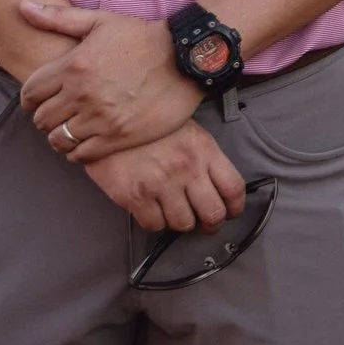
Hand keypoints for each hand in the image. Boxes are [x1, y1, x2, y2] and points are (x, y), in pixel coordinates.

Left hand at [18, 2, 201, 162]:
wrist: (186, 59)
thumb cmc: (143, 37)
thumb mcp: (101, 20)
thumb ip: (58, 17)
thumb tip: (22, 6)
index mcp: (73, 66)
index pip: (30, 94)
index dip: (30, 99)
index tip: (40, 99)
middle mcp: (82, 94)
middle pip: (41, 120)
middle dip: (45, 117)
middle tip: (58, 113)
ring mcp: (100, 118)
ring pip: (58, 140)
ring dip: (59, 136)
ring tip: (71, 129)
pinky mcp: (118, 137)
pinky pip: (81, 155)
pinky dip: (77, 152)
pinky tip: (85, 141)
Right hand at [83, 119, 246, 233]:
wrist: (108, 119)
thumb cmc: (150, 126)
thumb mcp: (188, 131)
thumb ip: (205, 157)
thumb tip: (217, 185)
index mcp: (204, 150)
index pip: (233, 188)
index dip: (235, 208)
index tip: (230, 212)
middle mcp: (186, 169)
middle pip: (213, 214)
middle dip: (211, 224)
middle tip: (204, 223)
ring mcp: (161, 184)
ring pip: (184, 224)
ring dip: (181, 223)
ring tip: (175, 213)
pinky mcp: (135, 196)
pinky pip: (154, 225)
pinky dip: (156, 223)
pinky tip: (153, 210)